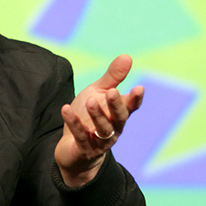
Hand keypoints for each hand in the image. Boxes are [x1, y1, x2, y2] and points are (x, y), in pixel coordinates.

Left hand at [56, 53, 143, 187]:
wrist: (72, 148)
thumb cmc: (88, 117)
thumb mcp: (98, 94)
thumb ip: (112, 78)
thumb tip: (127, 56)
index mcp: (118, 114)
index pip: (131, 107)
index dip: (136, 99)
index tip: (139, 88)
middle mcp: (113, 128)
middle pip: (119, 118)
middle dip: (116, 105)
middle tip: (112, 92)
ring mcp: (99, 141)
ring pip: (103, 129)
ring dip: (97, 115)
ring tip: (90, 101)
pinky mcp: (84, 149)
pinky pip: (80, 136)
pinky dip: (74, 122)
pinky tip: (66, 109)